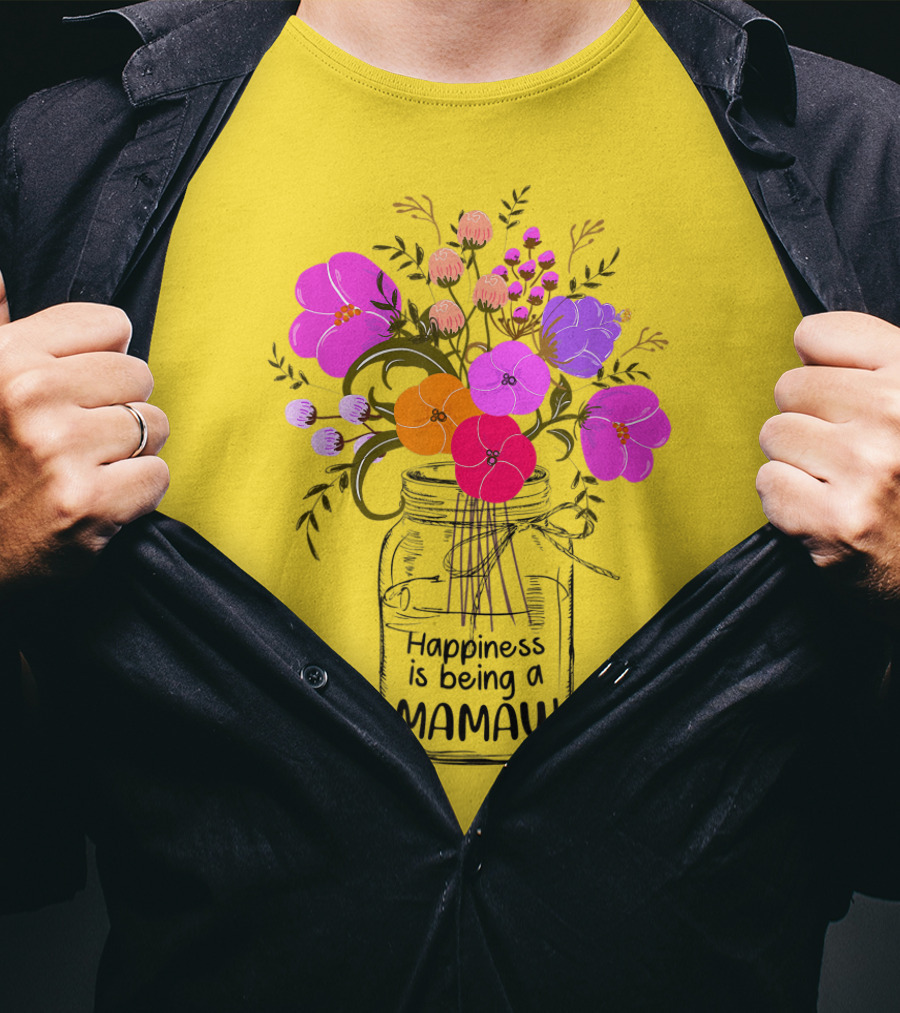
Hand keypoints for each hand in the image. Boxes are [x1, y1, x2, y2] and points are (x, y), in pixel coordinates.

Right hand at [0, 270, 168, 591]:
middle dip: (120, 408)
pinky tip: (99, 499)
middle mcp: (29, 395)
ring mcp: (58, 450)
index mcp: (6, 357)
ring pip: (154, 425)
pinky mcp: (86, 503)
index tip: (78, 389)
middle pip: (139, 375)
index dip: (104, 360)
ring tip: (87, 469)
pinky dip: (138, 492)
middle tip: (81, 439)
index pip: (111, 324)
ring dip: (132, 452)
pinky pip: (157, 475)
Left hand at [758, 311, 899, 612]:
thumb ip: (869, 364)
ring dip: (796, 461)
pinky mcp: (837, 520)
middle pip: (789, 387)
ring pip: (774, 435)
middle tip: (847, 453)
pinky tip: (827, 512)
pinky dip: (787, 502)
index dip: (818, 366)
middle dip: (807, 419)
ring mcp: (868, 469)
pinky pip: (768, 483)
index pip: (817, 334)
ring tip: (840, 483)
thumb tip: (803, 340)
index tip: (841, 396)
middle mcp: (896, 415)